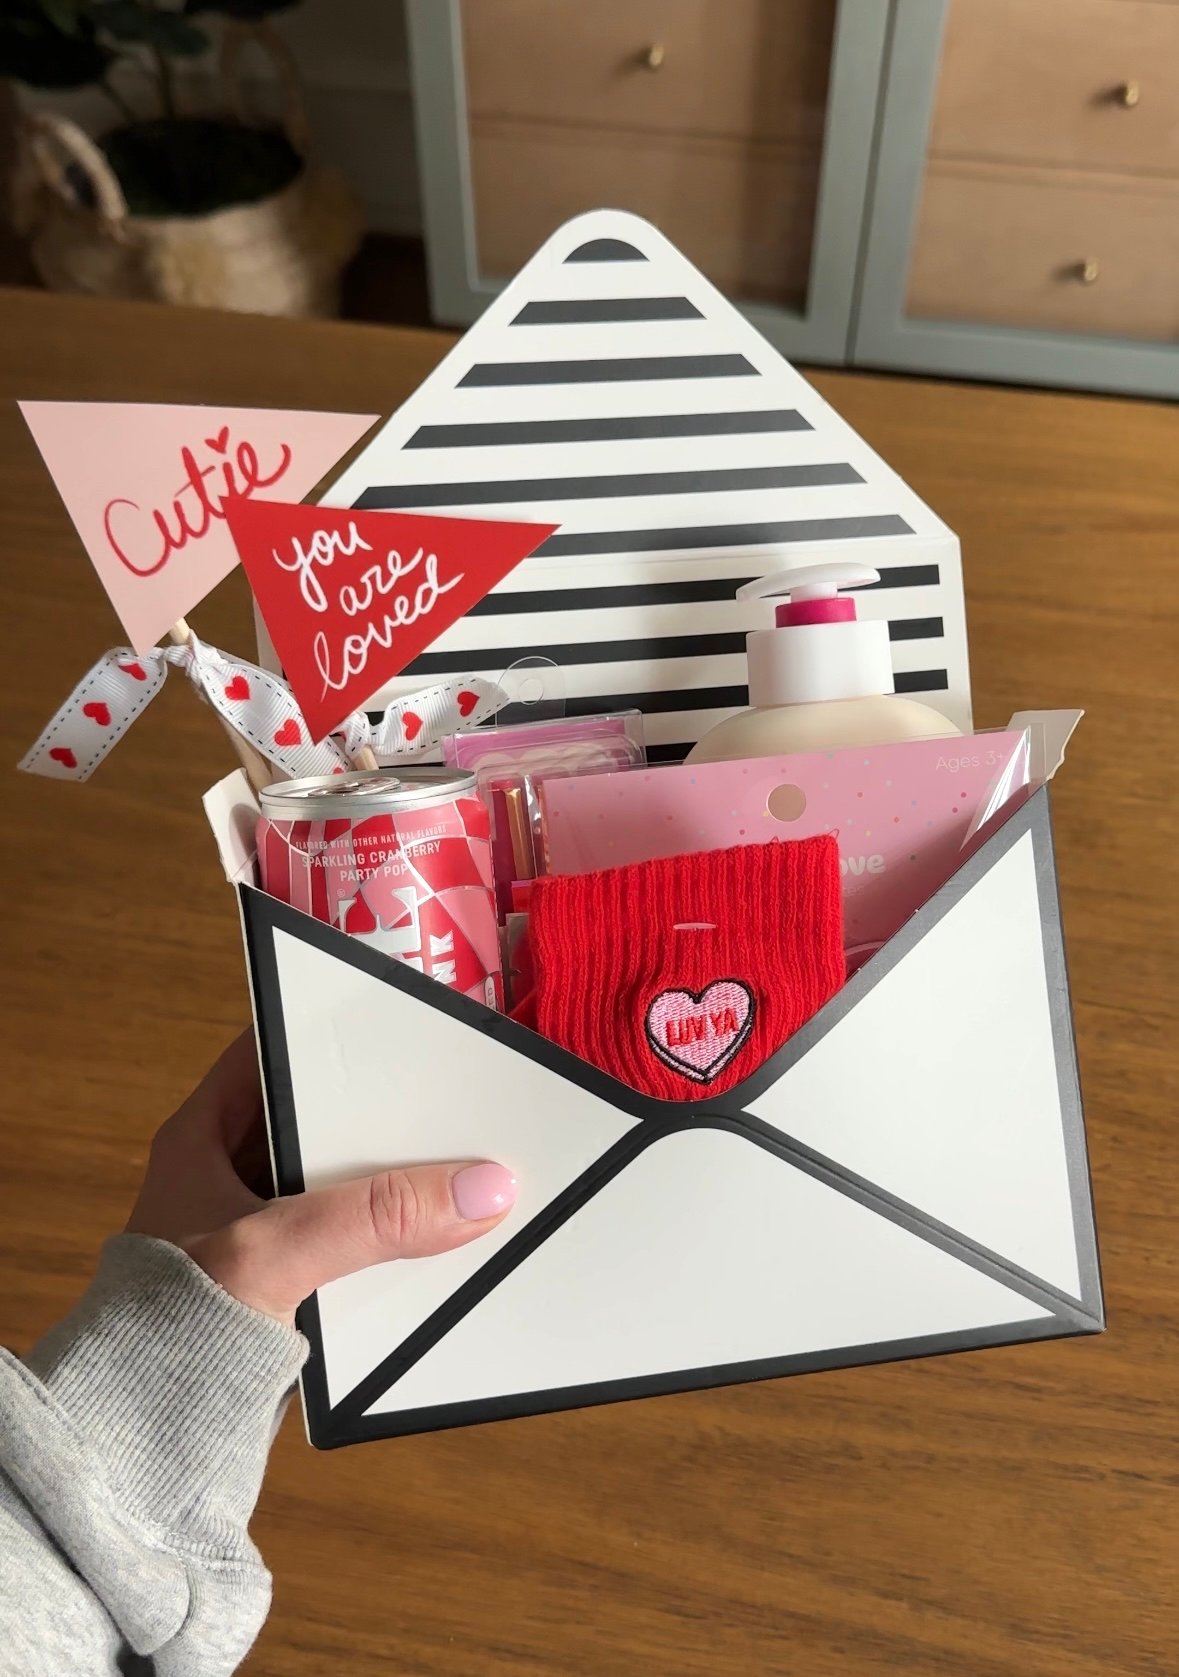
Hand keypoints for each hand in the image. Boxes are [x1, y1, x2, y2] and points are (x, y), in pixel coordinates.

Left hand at [126, 1032, 515, 1322]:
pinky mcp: (284, 1284)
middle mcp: (228, 1176)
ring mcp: (257, 1231)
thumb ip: (376, 1218)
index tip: (399, 1017)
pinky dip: (387, 1238)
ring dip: (390, 1183)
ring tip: (459, 1159)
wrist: (143, 1441)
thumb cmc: (170, 1330)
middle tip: (451, 1091)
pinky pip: (350, 1241)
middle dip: (382, 1112)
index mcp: (203, 1138)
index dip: (331, 1030)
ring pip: (341, 1184)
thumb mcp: (275, 1252)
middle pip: (321, 1120)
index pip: (272, 1052)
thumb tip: (480, 1189)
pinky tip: (435, 1237)